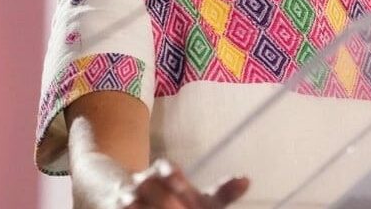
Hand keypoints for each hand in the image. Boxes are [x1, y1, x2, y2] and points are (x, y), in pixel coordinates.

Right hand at [118, 158, 248, 208]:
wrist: (123, 196)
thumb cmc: (172, 199)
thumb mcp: (198, 198)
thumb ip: (222, 193)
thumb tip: (247, 180)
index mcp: (163, 173)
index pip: (166, 168)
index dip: (172, 176)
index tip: (183, 186)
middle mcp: (142, 182)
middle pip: (148, 185)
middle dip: (163, 200)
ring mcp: (125, 199)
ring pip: (131, 203)